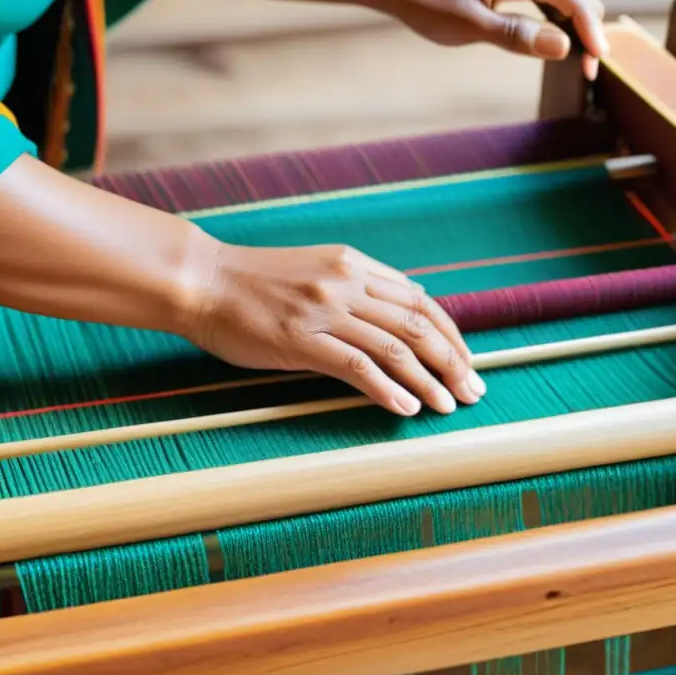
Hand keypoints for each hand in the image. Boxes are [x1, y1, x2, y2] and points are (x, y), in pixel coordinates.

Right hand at [185, 241, 485, 416]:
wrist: (201, 280)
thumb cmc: (252, 282)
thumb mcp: (314, 270)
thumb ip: (357, 286)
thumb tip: (402, 307)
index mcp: (353, 265)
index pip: (419, 300)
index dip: (451, 334)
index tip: (466, 361)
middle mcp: (346, 283)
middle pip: (418, 324)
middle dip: (454, 360)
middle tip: (474, 390)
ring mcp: (324, 311)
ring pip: (395, 347)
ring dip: (429, 380)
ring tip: (449, 406)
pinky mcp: (300, 340)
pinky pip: (357, 367)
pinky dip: (387, 390)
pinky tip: (405, 409)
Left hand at [375, 0, 608, 79]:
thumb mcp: (469, 24)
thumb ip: (516, 35)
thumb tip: (562, 47)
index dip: (590, 29)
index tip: (598, 62)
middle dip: (587, 28)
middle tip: (588, 69)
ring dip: (574, 24)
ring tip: (578, 59)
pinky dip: (556, 17)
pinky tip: (554, 40)